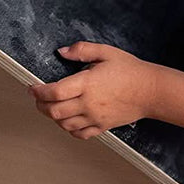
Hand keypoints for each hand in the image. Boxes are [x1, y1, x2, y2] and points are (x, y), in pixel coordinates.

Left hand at [28, 42, 157, 139]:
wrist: (150, 91)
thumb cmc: (130, 70)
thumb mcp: (105, 52)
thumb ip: (81, 50)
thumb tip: (62, 52)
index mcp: (87, 83)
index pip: (54, 92)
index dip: (38, 91)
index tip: (32, 88)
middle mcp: (88, 103)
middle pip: (54, 111)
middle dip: (40, 105)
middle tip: (37, 98)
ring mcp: (95, 117)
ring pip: (64, 124)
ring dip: (52, 117)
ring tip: (51, 107)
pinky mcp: (102, 126)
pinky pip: (79, 134)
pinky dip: (68, 129)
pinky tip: (67, 120)